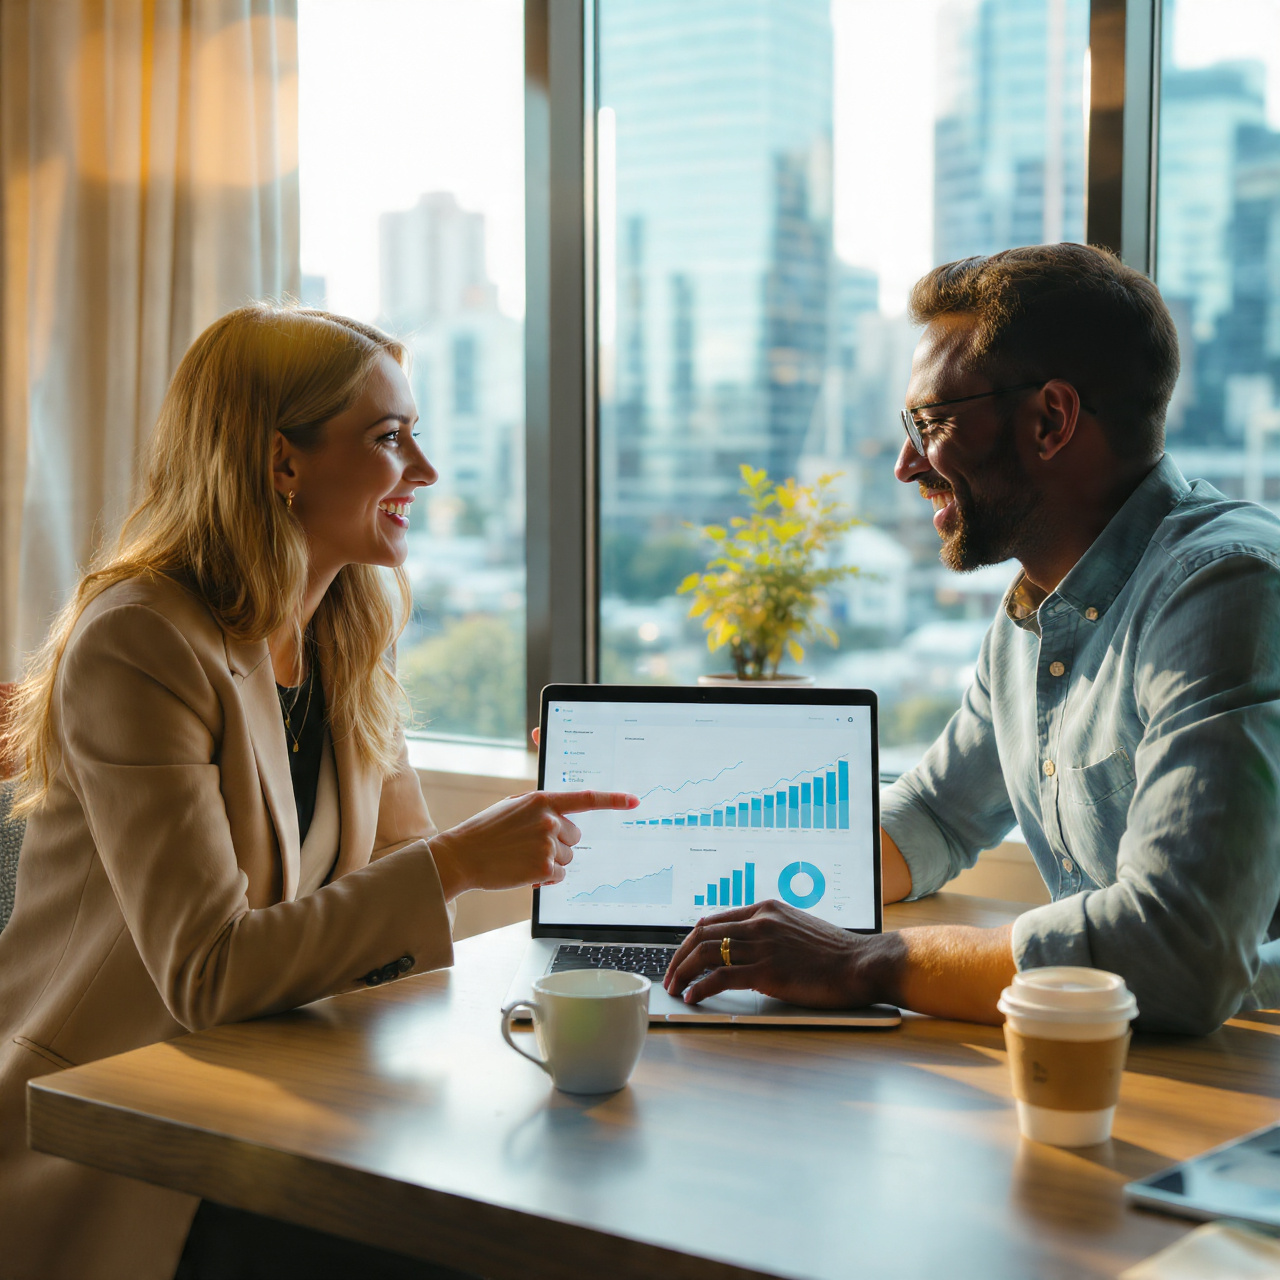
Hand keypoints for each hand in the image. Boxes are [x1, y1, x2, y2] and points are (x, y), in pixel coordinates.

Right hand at [429, 789, 637, 899]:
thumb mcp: (513, 807)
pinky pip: (558, 876)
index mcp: (542, 799)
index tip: (633, 801)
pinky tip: (523, 871)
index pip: (585, 798)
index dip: (613, 800)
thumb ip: (539, 806)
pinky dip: (545, 878)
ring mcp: (548, 843)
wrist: (461, 855)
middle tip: (529, 845)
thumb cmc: (486, 831)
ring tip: (522, 858)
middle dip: (557, 843)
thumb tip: (561, 813)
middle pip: (574, 836)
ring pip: (567, 858)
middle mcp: (549, 819)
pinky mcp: (544, 866)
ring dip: (550, 862)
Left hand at [663, 899, 902, 1008]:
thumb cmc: (836, 952)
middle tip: (669, 976)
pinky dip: (700, 987)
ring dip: (683, 972)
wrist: (863, 962)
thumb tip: (748, 947)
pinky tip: (693, 997)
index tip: (682, 956)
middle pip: (702, 935)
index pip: (714, 920)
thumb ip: (771, 932)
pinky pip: (720, 977)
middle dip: (679, 956)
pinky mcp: (767, 971)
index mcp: (766, 908)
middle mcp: (759, 921)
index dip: (691, 940)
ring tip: (674, 988)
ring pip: (705, 953)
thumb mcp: (797, 928)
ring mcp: (762, 945)